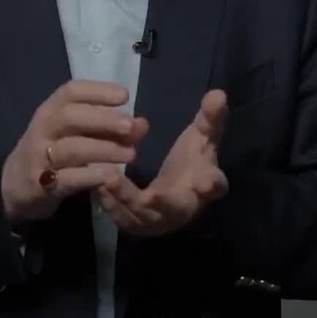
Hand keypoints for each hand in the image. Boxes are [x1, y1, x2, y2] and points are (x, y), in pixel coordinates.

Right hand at [2, 79, 148, 224]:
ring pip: (71, 149)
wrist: (16, 185)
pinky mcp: (39, 185)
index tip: (124, 96)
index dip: (98, 91)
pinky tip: (111, 176)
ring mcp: (38, 157)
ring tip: (131, 154)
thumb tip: (142, 124)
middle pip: (70, 117)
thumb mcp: (76, 135)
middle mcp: (42, 129)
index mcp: (51, 110)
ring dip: (103, 149)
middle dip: (103, 120)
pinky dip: (90, 177)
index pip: (71, 91)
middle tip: (131, 127)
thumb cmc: (53, 152)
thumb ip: (108, 128)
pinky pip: (66, 179)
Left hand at [96, 89, 227, 236]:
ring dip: (126, 199)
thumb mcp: (202, 137)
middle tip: (149, 196)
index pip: (215, 186)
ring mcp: (160, 219)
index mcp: (207, 184)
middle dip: (163, 203)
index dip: (212, 185)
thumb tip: (218, 93)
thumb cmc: (192, 160)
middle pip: (177, 208)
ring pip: (144, 215)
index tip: (206, 183)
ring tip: (109, 178)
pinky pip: (124, 218)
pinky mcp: (139, 224)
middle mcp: (185, 207)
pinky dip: (111, 204)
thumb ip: (210, 118)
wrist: (176, 189)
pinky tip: (98, 185)